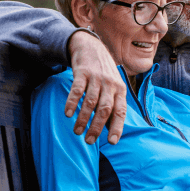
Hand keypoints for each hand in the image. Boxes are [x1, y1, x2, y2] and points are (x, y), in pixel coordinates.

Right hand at [65, 30, 126, 144]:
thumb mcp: (114, 87)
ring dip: (83, 118)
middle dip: (97, 127)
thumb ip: (113, 105)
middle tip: (89, 141)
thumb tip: (112, 131)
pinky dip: (73, 102)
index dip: (117, 127)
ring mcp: (97, 78)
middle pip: (105, 109)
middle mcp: (111, 84)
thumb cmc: (104, 74)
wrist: (92, 48)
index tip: (113, 142)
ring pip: (91, 101)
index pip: (121, 111)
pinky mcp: (83, 72)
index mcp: (120, 90)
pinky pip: (77, 90)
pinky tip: (68, 114)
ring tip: (77, 131)